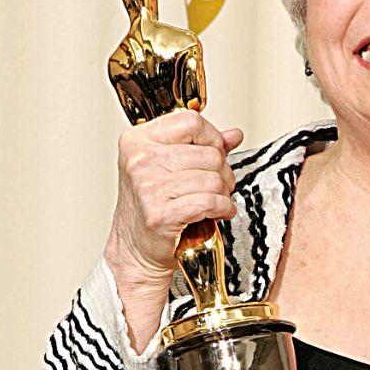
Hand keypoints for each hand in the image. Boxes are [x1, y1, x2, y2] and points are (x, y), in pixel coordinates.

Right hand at [105, 108, 244, 288]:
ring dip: (223, 192)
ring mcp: (148, 188)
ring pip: (214, 178)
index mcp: (138, 141)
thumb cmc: (151, 206)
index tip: (214, 152)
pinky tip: (218, 212)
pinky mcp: (161, 215)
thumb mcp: (170, 166)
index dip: (212, 138)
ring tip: (215, 200)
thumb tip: (233, 135)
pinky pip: (211, 202)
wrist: (136, 248)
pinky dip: (223, 209)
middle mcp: (140, 161)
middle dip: (223, 171)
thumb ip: (201, 146)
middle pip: (210, 153)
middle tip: (217, 184)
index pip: (191, 121)